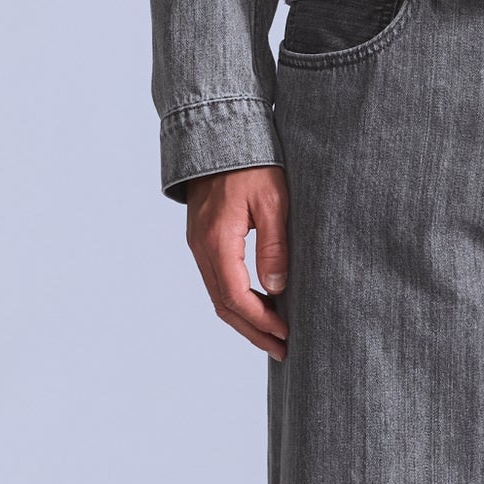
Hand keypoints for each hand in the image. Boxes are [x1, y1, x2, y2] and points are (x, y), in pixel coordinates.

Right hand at [185, 165, 291, 360]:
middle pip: (224, 305)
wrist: (220, 133)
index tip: (286, 334)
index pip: (236, 297)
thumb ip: (274, 245)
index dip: (261, 321)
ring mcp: (198, 244)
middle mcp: (201, 248)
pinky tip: (257, 304)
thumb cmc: (252, 163)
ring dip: (244, 319)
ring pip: (218, 295)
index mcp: (217, 242)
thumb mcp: (273, 200)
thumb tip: (276, 289)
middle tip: (281, 349)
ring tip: (272, 335)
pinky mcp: (203, 238)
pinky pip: (217, 279)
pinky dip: (236, 299)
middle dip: (253, 331)